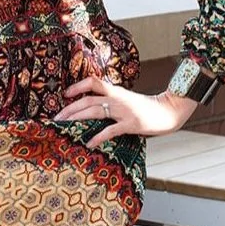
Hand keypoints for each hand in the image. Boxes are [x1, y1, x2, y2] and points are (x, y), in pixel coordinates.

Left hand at [54, 76, 197, 148]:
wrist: (168, 111)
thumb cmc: (145, 108)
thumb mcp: (126, 100)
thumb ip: (111, 101)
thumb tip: (93, 107)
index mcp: (115, 91)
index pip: (93, 82)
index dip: (77, 86)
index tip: (65, 94)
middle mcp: (117, 98)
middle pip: (88, 99)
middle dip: (69, 108)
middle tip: (55, 118)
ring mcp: (123, 110)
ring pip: (95, 110)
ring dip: (77, 118)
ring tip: (63, 126)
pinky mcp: (131, 123)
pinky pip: (111, 129)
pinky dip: (99, 136)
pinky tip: (89, 143)